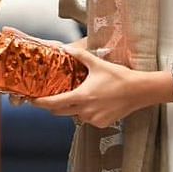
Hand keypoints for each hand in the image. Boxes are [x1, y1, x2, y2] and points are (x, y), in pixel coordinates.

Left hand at [26, 43, 155, 128]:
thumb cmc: (119, 77)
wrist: (139, 91)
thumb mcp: (97, 64)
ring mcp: (94, 119)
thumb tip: (66, 47)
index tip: (33, 101)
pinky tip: (92, 103)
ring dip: (72, 108)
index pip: (54, 103)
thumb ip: (80, 56)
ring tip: (76, 96)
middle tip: (49, 98)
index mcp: (81, 97)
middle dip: (53, 106)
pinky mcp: (102, 124)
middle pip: (61, 112)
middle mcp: (85, 111)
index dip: (41, 103)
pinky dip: (86, 112)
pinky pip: (88, 119)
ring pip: (75, 116)